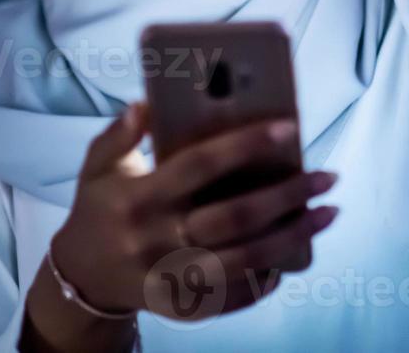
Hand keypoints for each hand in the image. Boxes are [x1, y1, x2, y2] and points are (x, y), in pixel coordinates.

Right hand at [24, 103, 337, 348]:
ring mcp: (170, 277)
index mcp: (140, 198)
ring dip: (293, 238)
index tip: (290, 128)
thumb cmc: (102, 206)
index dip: (245, 145)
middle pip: (234, 218)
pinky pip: (233, 296)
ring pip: (244, 261)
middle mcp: (156, 240)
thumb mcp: (98, 165)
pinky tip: (294, 257)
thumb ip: (120, 133)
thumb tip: (147, 104)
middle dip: (287, 196)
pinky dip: (266, 279)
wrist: (80, 276)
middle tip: (328, 177)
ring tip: (328, 213)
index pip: (200, 166)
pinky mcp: (181, 305)